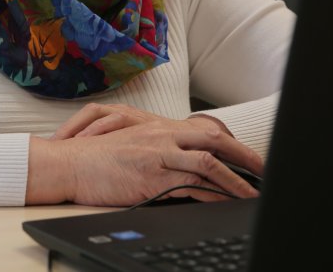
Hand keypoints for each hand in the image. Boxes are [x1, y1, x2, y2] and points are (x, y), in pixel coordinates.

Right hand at [28, 106, 262, 206]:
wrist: (66, 163)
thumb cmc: (94, 160)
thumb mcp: (130, 149)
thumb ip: (157, 154)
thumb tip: (181, 170)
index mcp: (157, 128)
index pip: (204, 131)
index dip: (233, 144)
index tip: (252, 159)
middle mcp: (161, 136)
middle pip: (214, 141)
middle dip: (244, 157)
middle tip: (265, 172)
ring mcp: (157, 155)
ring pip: (208, 164)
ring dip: (235, 182)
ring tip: (252, 195)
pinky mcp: (150, 177)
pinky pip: (190, 185)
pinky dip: (212, 195)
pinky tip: (223, 203)